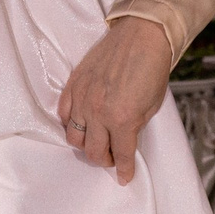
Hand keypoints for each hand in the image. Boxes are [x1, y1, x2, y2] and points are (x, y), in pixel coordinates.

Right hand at [57, 16, 171, 183]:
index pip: (121, 155)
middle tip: (112, 157)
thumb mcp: (151, 106)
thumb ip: (134, 126)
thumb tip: (124, 140)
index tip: (124, 177)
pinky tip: (82, 122)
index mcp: (123, 119)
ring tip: (96, 140)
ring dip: (86, 144)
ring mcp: (82, 98)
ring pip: (74, 137)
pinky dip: (71, 123)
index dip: (124, 170)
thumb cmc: (151, 69)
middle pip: (93, 152)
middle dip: (105, 160)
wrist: (141, 36)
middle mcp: (98, 112)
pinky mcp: (73, 85)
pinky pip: (63, 113)